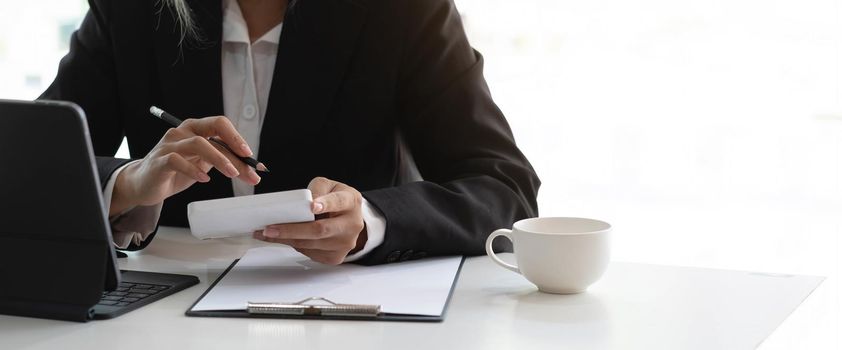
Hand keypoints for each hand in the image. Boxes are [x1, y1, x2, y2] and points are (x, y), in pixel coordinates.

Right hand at [110, 116, 260, 215]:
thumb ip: (223, 160)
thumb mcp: (204, 163)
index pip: (220, 124)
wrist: (144, 184)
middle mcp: (182, 132)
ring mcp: (169, 145)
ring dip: (219, 159)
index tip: (250, 156)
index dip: (237, 138)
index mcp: (195, 128)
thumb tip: (250, 167)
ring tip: (231, 173)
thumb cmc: (176, 171)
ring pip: (197, 143)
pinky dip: (193, 169)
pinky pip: (177, 160)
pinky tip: (204, 179)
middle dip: (234, 154)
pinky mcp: (159, 161)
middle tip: (248, 171)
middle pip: (212, 134)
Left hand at [254, 177, 367, 264]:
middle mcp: (351, 225)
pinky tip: (283, 238)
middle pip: (320, 230)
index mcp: (351, 202)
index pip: (338, 202)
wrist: (350, 219)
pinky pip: (310, 253)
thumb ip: (315, 190)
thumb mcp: (328, 186)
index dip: (325, 204)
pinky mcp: (335, 257)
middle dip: (292, 230)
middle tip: (271, 228)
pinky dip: (294, 245)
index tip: (312, 205)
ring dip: (286, 239)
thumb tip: (300, 204)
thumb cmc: (336, 200)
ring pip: (311, 244)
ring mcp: (344, 243)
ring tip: (268, 233)